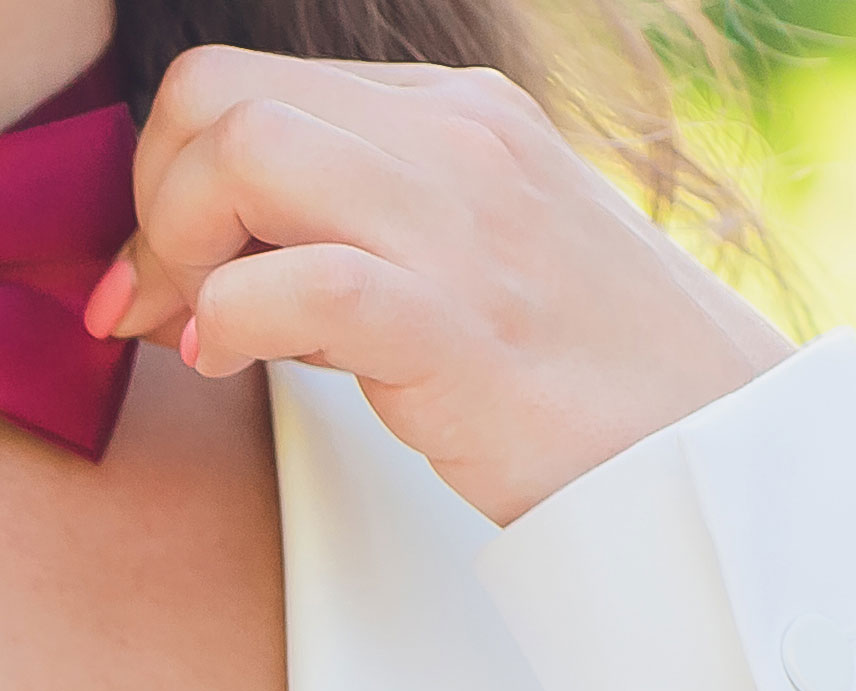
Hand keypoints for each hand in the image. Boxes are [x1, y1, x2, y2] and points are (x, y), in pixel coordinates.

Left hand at [94, 52, 787, 524]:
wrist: (702, 439)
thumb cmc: (563, 366)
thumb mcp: (450, 256)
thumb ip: (338, 232)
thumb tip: (188, 270)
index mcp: (449, 111)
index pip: (242, 86)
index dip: (165, 181)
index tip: (163, 282)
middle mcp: (452, 138)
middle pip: (215, 96)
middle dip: (153, 205)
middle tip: (166, 307)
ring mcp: (458, 222)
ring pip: (244, 153)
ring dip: (180, 250)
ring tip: (203, 333)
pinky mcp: (457, 324)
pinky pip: (301, 283)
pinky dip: (230, 323)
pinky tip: (228, 366)